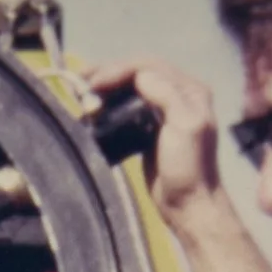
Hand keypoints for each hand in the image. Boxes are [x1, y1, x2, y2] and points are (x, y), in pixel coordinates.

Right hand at [87, 57, 227, 235]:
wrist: (188, 204)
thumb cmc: (189, 167)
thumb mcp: (185, 126)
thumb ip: (166, 94)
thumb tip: (139, 76)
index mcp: (190, 91)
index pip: (149, 67)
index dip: (120, 69)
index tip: (94, 81)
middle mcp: (178, 95)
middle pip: (138, 74)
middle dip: (109, 75)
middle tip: (81, 81)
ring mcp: (162, 112)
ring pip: (129, 90)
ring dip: (106, 89)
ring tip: (83, 93)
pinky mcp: (149, 130)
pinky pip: (126, 108)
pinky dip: (109, 106)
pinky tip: (94, 110)